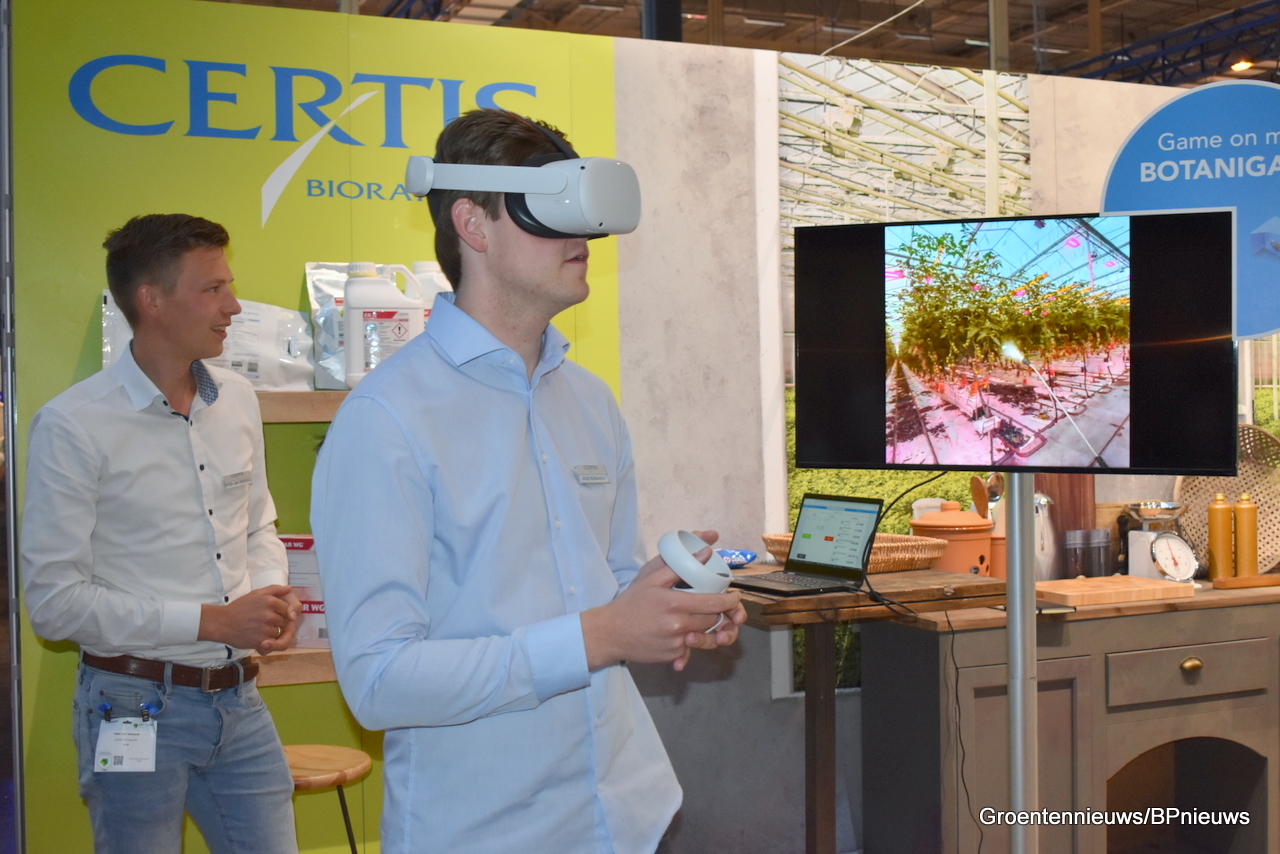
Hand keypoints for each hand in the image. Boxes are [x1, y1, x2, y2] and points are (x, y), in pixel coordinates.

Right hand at [198, 585, 297, 655]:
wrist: (222, 623)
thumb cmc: (239, 607)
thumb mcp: (256, 594)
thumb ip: (275, 589)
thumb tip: (289, 588)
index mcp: (270, 601)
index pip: (288, 609)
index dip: (281, 612)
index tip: (271, 613)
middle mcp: (269, 615)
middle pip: (285, 621)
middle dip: (277, 622)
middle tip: (263, 621)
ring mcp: (265, 629)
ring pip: (279, 632)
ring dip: (272, 632)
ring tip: (258, 627)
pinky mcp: (261, 641)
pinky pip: (273, 642)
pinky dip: (267, 640)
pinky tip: (256, 634)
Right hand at [581, 530, 743, 670]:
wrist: (610, 632)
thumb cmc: (631, 602)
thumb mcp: (651, 578)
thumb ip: (679, 565)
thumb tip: (706, 551)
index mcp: (675, 604)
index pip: (714, 603)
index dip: (730, 600)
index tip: (735, 596)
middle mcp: (679, 626)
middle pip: (713, 620)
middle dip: (720, 612)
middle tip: (718, 604)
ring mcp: (676, 643)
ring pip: (706, 636)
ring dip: (709, 626)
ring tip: (702, 616)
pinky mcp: (672, 656)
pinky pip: (692, 648)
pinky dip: (692, 640)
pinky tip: (682, 631)